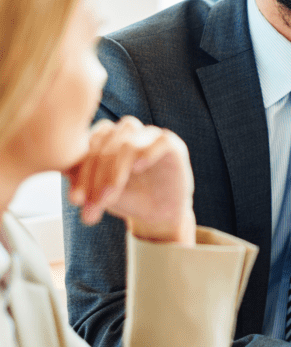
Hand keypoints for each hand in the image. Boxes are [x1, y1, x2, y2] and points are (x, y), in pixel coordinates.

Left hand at [65, 117, 195, 243]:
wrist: (157, 215)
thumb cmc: (126, 198)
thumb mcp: (96, 190)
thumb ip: (79, 176)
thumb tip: (61, 167)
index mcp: (108, 137)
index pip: (89, 142)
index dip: (81, 170)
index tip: (75, 200)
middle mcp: (129, 132)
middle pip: (106, 143)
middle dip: (96, 177)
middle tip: (93, 205)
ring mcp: (151, 136)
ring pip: (128, 142)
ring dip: (115, 171)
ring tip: (109, 198)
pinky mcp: (173, 146)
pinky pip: (161, 141)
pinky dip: (148, 153)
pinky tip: (137, 169)